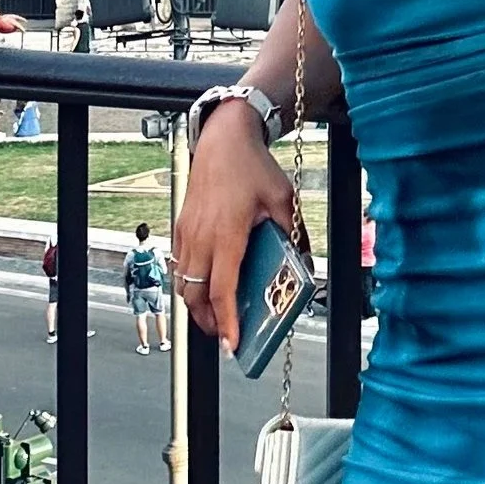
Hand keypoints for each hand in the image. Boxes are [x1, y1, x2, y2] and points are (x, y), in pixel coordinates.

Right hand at [171, 100, 299, 354]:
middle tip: (227, 336)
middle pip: (197, 295)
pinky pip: (180, 265)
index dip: (227, 320)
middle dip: (210, 321)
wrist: (223, 140)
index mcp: (227, 235)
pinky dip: (188, 283)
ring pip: (183, 283)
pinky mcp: (181, 227)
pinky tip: (205, 286)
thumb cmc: (251, 167)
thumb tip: (304, 261)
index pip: (223, 290)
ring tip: (216, 317)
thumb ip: (294, 233)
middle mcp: (201, 238)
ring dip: (197, 305)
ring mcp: (187, 233)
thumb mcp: (283, 199)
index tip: (232, 342)